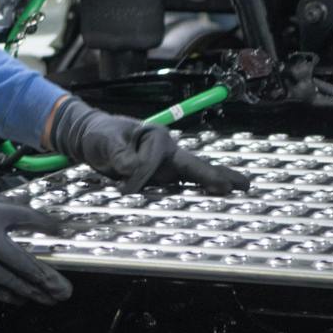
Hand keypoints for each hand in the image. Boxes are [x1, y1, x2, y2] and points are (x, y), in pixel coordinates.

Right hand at [0, 160, 70, 305]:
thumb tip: (16, 210)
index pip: (29, 220)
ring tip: (47, 299)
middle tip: (64, 290)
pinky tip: (17, 299)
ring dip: (31, 293)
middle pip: (26, 265)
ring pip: (10, 282)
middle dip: (48, 280)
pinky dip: (5, 294)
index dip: (48, 226)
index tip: (61, 231)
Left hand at [48, 100, 250, 194]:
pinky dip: (199, 192)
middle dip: (214, 175)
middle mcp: (167, 152)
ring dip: (214, 183)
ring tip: (241, 190)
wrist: (91, 140)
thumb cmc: (98, 135)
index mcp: (155, 137)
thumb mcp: (104, 142)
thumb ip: (119, 155)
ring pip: (193, 176)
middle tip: (241, 185)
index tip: (124, 188)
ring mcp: (167, 167)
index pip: (155, 160)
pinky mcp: (162, 179)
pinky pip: (181, 187)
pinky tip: (217, 198)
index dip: (141, 175)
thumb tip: (133, 169)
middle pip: (193, 164)